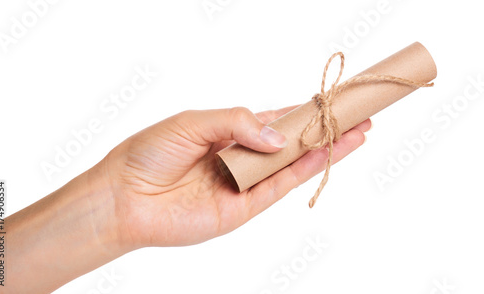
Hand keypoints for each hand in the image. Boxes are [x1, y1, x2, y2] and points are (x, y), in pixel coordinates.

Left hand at [97, 106, 370, 248]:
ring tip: (358, 131)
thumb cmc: (150, 153)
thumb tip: (279, 136)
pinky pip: (280, 186)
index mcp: (227, 132)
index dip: (302, 110)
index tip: (330, 99)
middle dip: (324, 128)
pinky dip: (305, 169)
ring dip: (325, 147)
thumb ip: (238, 123)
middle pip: (291, 141)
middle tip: (359, 114)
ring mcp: (245, 183)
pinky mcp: (243, 208)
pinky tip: (327, 152)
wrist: (124, 196)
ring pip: (293, 163)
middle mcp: (241, 157)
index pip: (274, 119)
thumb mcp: (194, 122)